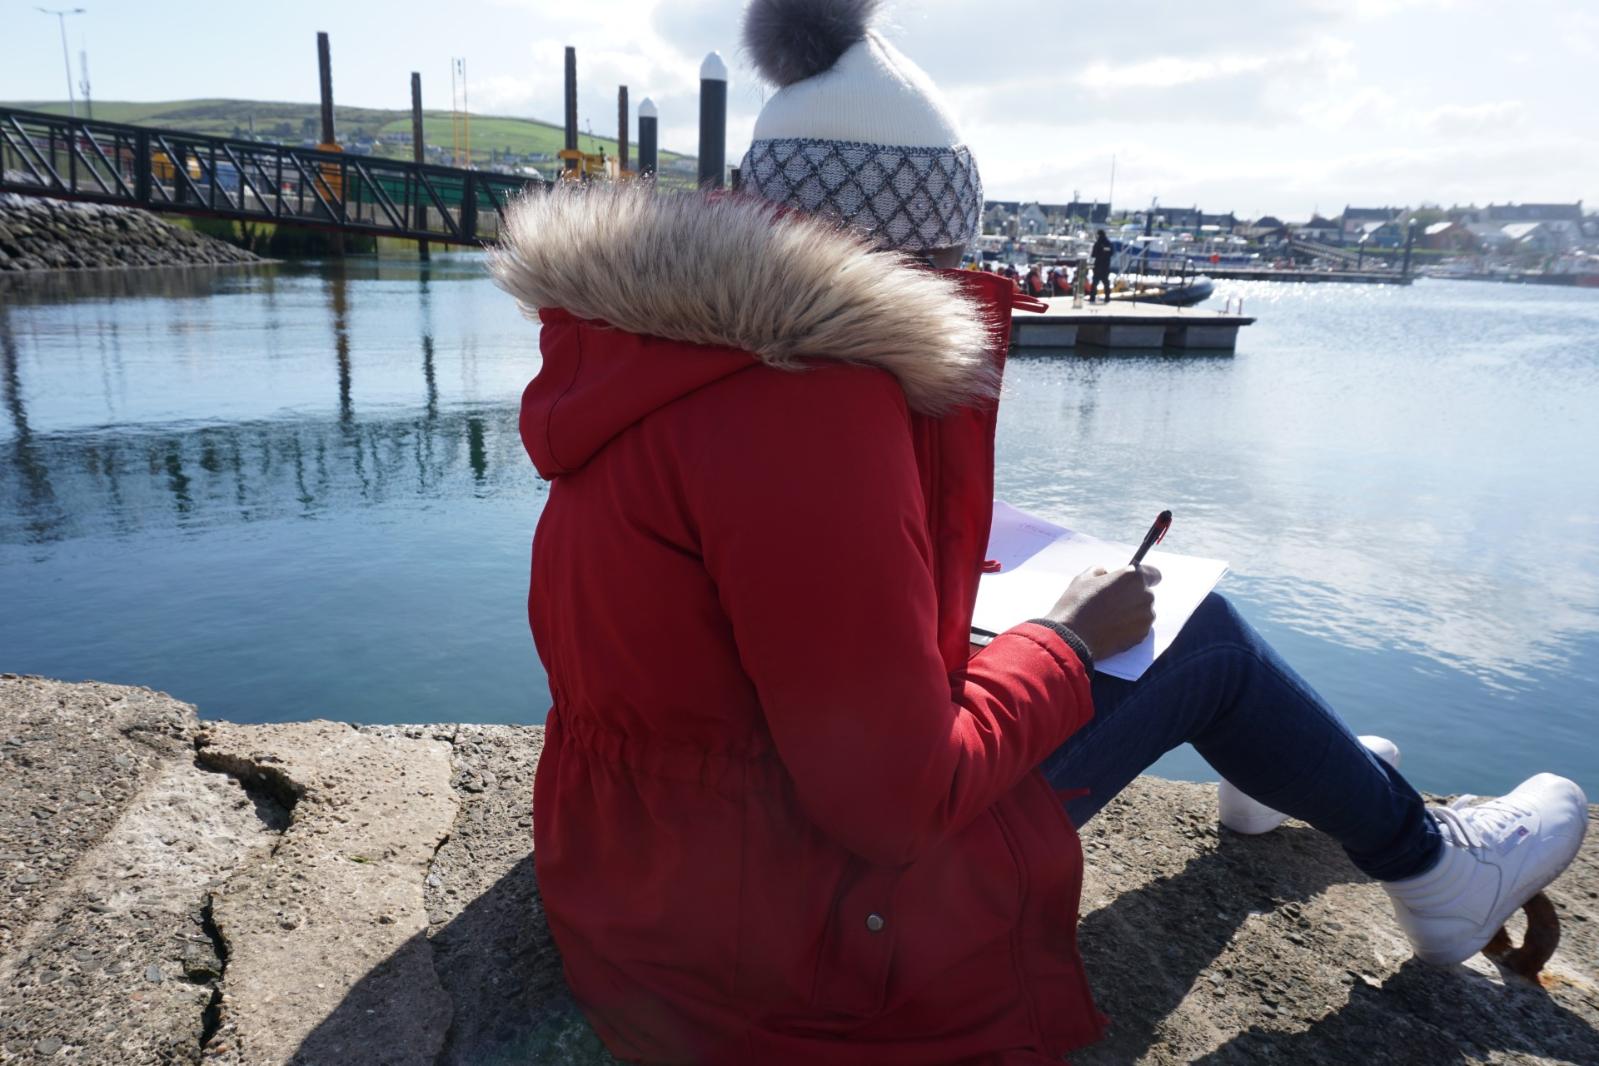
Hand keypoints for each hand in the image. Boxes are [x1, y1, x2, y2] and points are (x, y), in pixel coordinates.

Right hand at [1046, 565, 1160, 660]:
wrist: (1073, 637)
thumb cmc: (1077, 605)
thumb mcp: (1084, 578)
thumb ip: (1101, 571)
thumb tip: (1107, 575)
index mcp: (1133, 577)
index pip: (1154, 574)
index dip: (1143, 578)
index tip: (1132, 584)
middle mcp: (1145, 596)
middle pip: (1146, 593)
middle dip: (1133, 596)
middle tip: (1112, 602)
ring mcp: (1146, 617)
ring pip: (1143, 611)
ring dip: (1132, 612)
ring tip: (1111, 618)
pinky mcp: (1142, 635)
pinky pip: (1140, 627)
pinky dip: (1130, 627)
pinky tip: (1112, 628)